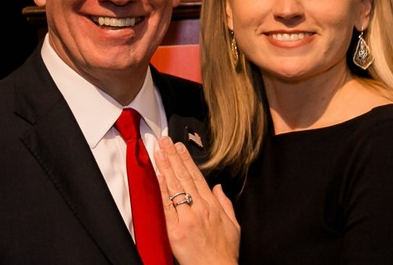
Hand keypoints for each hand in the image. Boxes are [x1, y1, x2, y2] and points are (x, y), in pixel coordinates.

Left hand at [155, 136, 239, 264]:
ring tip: (159, 151)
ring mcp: (187, 218)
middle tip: (165, 141)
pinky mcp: (176, 230)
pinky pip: (167, 206)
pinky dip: (162, 189)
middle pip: (184, 177)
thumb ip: (225, 204)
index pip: (197, 177)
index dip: (187, 160)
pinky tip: (158, 175)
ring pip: (175, 187)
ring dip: (166, 167)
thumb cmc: (225, 252)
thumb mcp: (233, 225)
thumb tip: (218, 187)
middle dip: (174, 157)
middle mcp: (200, 208)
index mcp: (213, 206)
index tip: (179, 147)